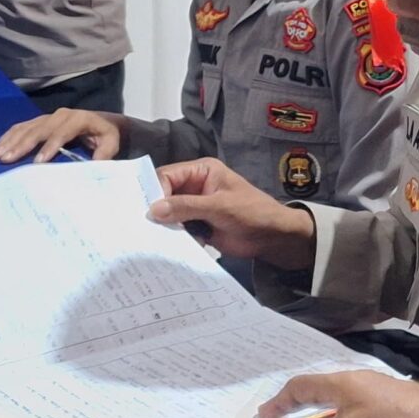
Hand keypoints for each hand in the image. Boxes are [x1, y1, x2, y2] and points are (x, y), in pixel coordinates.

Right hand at [0, 109, 122, 163]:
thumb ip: (105, 152)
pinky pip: (22, 127)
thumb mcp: (111, 142)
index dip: (50, 146)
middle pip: (39, 130)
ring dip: (11, 141)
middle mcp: (61, 115)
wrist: (100, 122)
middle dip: (23, 145)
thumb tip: (95, 163)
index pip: (61, 133)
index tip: (38, 162)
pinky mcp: (40, 120)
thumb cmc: (105, 134)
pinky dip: (9, 136)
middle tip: (8, 159)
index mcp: (79, 119)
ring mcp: (48, 116)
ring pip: (27, 127)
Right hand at [147, 158, 314, 266]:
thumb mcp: (219, 206)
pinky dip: (174, 237)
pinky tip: (170, 246)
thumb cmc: (252, 212)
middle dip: (157, 210)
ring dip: (165, 226)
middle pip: (164, 194)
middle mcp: (194, 186)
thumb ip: (187, 207)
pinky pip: (177, 229)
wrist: (272, 238)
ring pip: (168, 213)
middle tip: (146, 226)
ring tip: (157, 238)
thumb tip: (153, 210)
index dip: (156, 191)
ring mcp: (194, 206)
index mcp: (201, 171)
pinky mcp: (197, 225)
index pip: (168, 175)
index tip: (149, 211)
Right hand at [256, 369, 418, 417]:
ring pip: (330, 393)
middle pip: (313, 387)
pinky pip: (345, 399)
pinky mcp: (383, 395)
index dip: (278, 403)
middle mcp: (352, 378)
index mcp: (339, 383)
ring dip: (310, 407)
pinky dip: (329, 409)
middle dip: (291, 403)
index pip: (298, 387)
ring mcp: (370, 385)